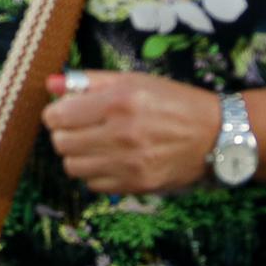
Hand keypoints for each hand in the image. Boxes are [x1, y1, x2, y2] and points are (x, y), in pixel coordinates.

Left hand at [41, 70, 222, 194]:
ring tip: (94, 144)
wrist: (215, 135)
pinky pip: (93, 185)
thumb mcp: (132, 80)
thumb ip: (88, 81)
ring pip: (73, 168)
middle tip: (79, 128)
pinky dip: (95, 173)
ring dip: (77, 155)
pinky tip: (110, 160)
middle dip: (63, 134)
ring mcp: (130, 164)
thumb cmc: (171, 101)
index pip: (58, 116)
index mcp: (119, 101)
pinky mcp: (137, 185)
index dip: (55, 113)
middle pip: (61, 144)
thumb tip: (50, 83)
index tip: (65, 111)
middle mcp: (122, 134)